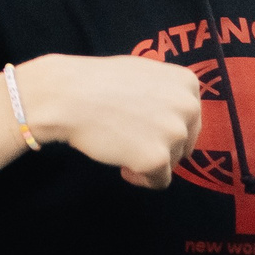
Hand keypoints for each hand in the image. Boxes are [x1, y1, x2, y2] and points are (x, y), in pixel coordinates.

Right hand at [22, 53, 203, 188]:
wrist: (64, 95)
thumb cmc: (95, 81)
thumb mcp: (141, 73)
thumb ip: (166, 90)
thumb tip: (177, 114)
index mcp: (186, 82)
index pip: (191, 117)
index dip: (165, 124)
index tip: (140, 122)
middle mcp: (189, 106)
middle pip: (187, 141)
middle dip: (160, 144)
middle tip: (128, 135)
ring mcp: (175, 132)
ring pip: (174, 161)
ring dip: (149, 159)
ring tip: (120, 144)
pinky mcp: (157, 158)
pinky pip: (160, 181)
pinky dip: (142, 177)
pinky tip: (121, 164)